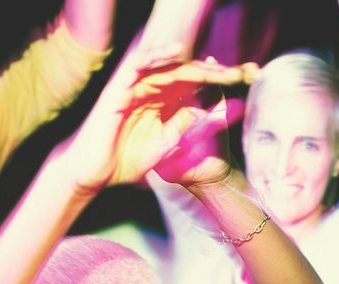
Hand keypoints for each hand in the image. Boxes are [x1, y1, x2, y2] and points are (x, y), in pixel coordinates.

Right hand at [66, 46, 257, 191]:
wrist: (95, 173)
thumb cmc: (125, 161)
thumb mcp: (166, 145)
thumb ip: (186, 126)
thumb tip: (211, 112)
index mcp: (162, 104)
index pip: (195, 86)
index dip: (218, 82)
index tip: (244, 82)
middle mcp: (151, 91)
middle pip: (187, 72)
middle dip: (215, 72)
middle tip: (242, 72)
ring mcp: (135, 87)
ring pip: (166, 65)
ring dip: (193, 63)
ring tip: (217, 65)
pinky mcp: (119, 88)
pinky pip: (139, 64)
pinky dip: (157, 56)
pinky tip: (177, 53)